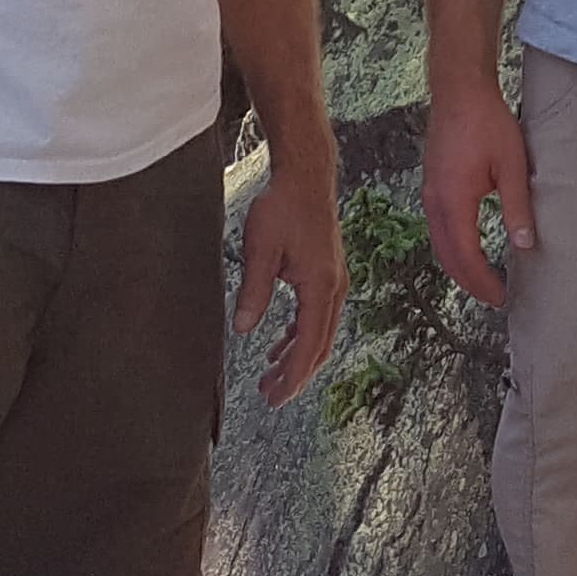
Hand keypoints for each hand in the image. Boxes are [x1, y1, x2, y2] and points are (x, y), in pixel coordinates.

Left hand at [235, 148, 346, 406]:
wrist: (306, 177)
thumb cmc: (283, 207)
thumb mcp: (260, 249)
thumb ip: (253, 291)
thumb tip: (241, 329)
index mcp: (321, 285)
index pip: (309, 344)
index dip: (294, 375)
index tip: (276, 398)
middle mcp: (334, 287)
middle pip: (319, 344)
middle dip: (295, 374)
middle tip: (269, 396)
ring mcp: (334, 281)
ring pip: (319, 333)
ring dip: (296, 357)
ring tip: (270, 378)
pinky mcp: (327, 274)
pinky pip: (316, 316)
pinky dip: (300, 336)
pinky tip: (280, 346)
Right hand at [422, 80, 535, 314]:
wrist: (459, 90)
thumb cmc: (487, 122)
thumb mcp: (512, 165)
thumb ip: (517, 207)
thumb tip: (524, 245)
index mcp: (454, 201)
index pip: (466, 257)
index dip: (482, 282)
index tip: (501, 296)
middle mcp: (435, 201)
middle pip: (447, 256)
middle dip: (468, 282)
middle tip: (493, 297)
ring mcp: (429, 192)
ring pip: (439, 243)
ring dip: (458, 266)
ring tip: (482, 279)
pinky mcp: (431, 184)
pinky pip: (437, 227)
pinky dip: (451, 246)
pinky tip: (468, 247)